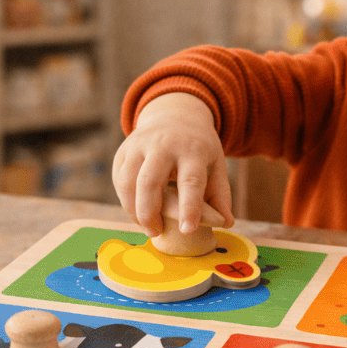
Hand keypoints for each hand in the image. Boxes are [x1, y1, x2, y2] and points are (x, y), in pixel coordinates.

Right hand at [112, 92, 234, 238]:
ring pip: (127, 183)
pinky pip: (119, 182)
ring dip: (134, 211)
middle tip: (156, 232)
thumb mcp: (216, 163)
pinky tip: (137, 211)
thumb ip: (220, 194)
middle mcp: (163, 144)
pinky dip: (126, 202)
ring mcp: (139, 145)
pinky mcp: (124, 151)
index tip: (188, 230)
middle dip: (149, 214)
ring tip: (147, 226)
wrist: (174, 115)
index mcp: (192, 149)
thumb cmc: (197, 148)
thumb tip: (226, 222)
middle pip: (149, 182)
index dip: (189, 208)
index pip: (190, 181)